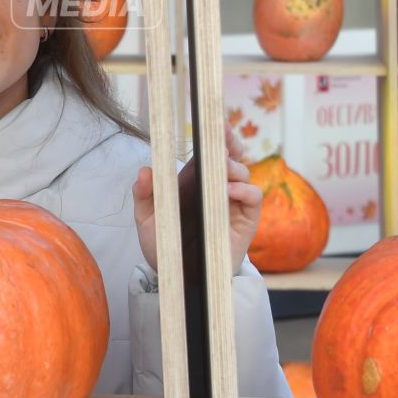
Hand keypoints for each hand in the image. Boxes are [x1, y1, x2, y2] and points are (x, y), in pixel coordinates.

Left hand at [131, 123, 262, 278]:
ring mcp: (233, 203)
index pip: (208, 151)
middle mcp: (216, 187)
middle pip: (230, 155)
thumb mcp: (148, 221)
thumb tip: (144, 171)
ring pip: (242, 172)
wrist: (178, 279)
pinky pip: (253, 197)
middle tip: (222, 135)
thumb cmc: (165, 246)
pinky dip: (244, 190)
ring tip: (220, 172)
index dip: (215, 134)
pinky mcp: (245, 220)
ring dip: (232, 167)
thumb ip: (145, 196)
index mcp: (194, 181)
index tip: (213, 118)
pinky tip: (229, 190)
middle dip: (229, 141)